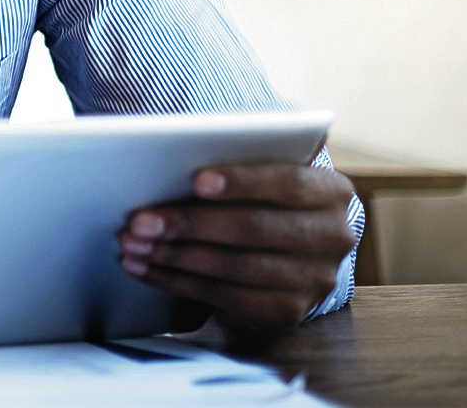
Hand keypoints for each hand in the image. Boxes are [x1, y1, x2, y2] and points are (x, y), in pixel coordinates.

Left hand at [117, 163, 356, 336]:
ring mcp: (315, 278)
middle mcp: (333, 236)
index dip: (241, 181)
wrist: (293, 248)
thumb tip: (171, 156)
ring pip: (235, 267)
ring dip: (175, 257)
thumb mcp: (265, 173)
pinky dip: (178, 282)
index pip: (286, 182)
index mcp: (331, 190)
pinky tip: (146, 269)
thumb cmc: (264, 196)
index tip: (196, 180)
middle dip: (189, 224)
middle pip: (252, 228)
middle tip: (140, 221)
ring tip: (133, 245)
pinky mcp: (289, 310)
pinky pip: (226, 297)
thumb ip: (239, 159)